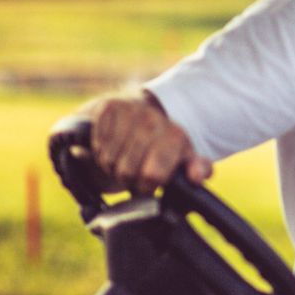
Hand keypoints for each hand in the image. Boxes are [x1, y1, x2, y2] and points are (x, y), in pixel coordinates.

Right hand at [83, 93, 211, 194]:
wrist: (138, 112)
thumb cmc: (161, 144)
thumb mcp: (183, 158)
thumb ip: (197, 170)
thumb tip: (197, 177)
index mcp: (176, 136)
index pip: (153, 175)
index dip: (146, 185)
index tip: (149, 180)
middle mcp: (154, 120)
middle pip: (126, 171)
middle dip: (128, 178)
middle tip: (134, 170)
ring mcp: (130, 112)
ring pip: (109, 160)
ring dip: (113, 165)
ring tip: (123, 156)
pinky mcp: (108, 108)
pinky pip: (97, 145)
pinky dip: (100, 150)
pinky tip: (112, 144)